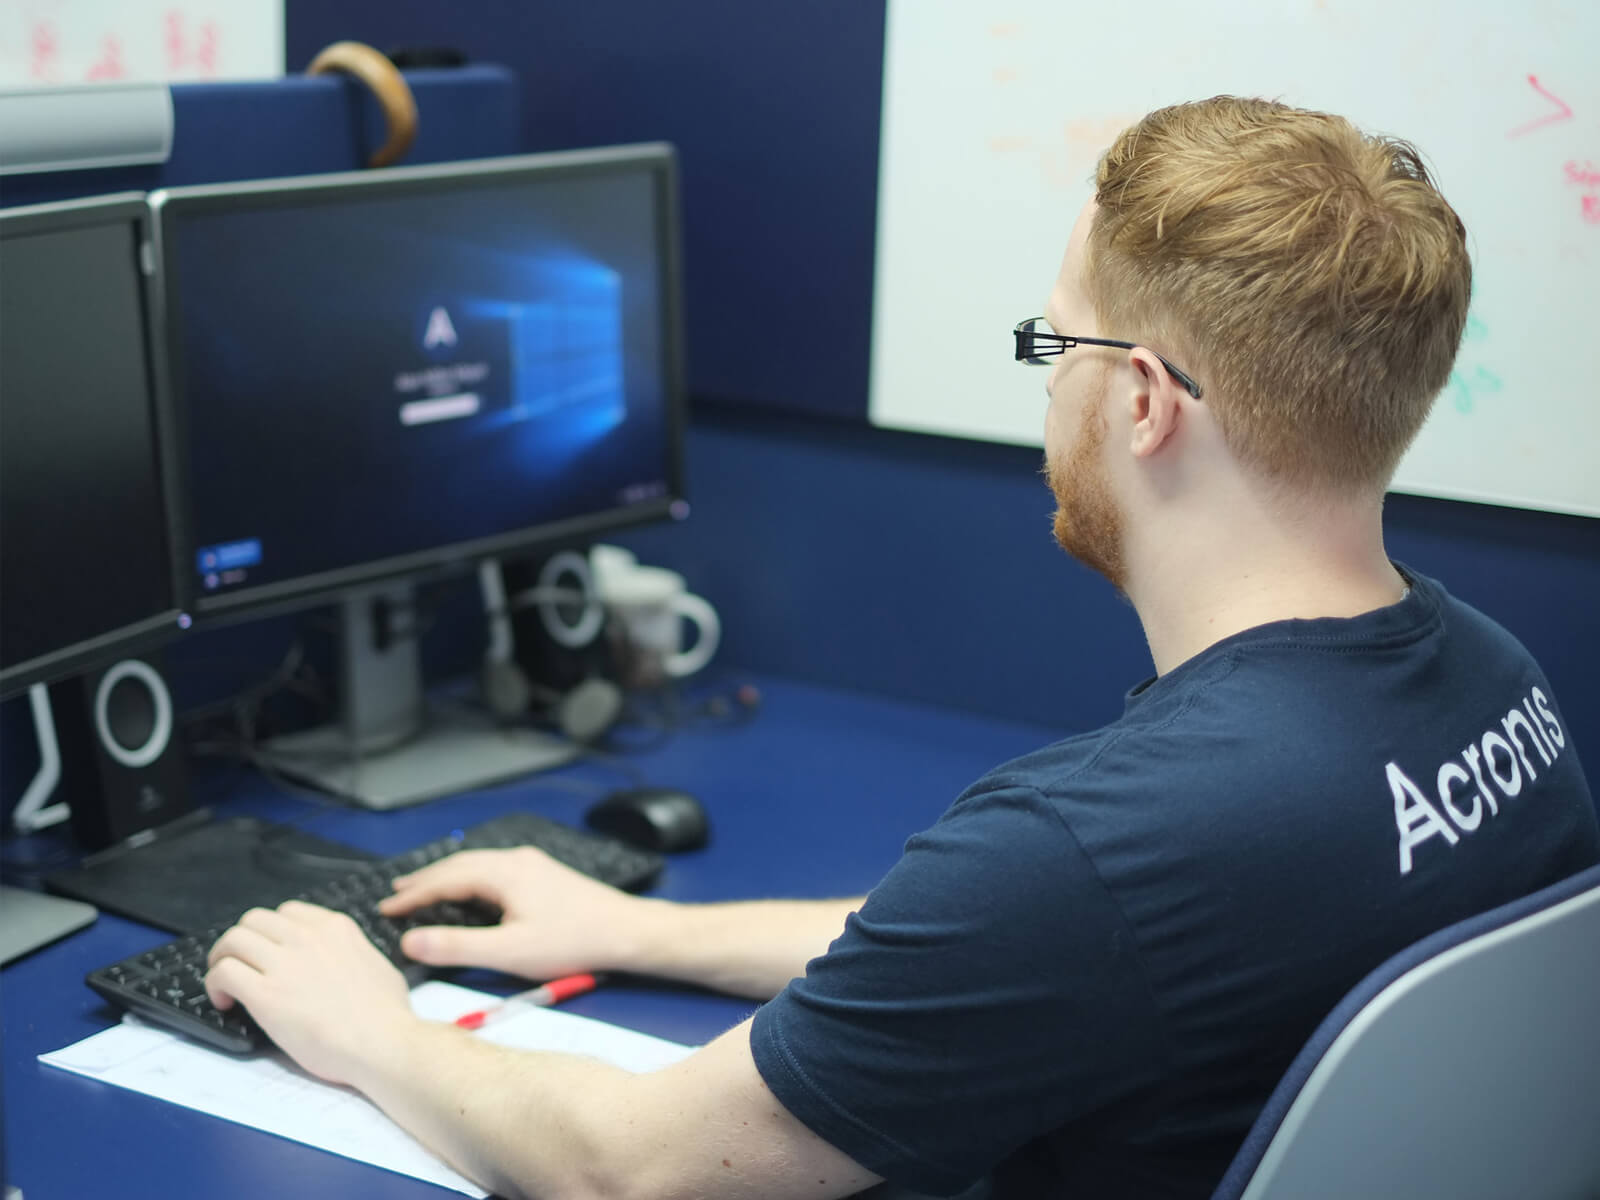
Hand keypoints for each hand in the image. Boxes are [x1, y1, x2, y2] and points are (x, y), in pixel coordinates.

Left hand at [205, 901, 418, 1085]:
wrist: (383, 1042)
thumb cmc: (389, 1015)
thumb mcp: (377, 964)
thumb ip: (354, 953)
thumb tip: (347, 962)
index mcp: (336, 928)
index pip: (287, 912)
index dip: (272, 932)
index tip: (270, 952)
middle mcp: (307, 937)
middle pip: (254, 920)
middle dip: (241, 942)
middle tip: (240, 965)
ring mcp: (285, 963)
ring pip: (233, 940)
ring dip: (222, 959)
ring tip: (225, 982)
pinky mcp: (265, 994)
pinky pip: (224, 973)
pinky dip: (215, 985)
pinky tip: (226, 1002)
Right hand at [380, 846, 650, 980]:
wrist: (627, 933)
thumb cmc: (572, 942)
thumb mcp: (509, 952)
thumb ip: (458, 947)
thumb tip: (410, 940)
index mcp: (505, 873)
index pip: (446, 879)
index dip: (413, 895)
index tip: (386, 907)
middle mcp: (517, 860)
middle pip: (460, 865)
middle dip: (426, 880)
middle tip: (395, 893)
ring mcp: (533, 865)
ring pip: (478, 865)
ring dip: (448, 877)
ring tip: (423, 889)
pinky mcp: (545, 875)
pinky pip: (495, 870)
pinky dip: (470, 880)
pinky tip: (469, 893)